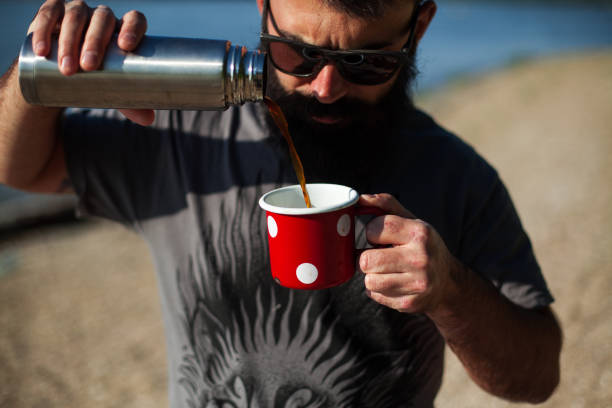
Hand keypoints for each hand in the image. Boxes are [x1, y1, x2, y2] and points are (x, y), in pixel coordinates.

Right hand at [27, 0, 153, 125]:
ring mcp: (77, 11)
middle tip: (89, 66)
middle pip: (102, 19)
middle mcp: (102, 16)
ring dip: (70, 42)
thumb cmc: (96, 77)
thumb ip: (130, 102)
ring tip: (68, 69)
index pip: (134, 19)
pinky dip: (44, 32)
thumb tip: (147, 120)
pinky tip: (43, 51)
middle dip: (95, 42)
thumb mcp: (112, 88)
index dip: (132, 28)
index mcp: (123, 29)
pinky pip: (48, 15)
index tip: (126, 46)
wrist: (61, 71)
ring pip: (75, 18)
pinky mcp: (52, 12)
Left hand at [358, 193, 462, 313]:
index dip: (371, 232)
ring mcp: (416, 283)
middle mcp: (421, 258)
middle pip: (367, 260)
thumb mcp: (412, 222)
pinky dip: (379, 290)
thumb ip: (386, 206)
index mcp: (420, 233)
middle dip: (367, 257)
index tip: (378, 236)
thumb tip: (360, 198)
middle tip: (378, 256)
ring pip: (369, 280)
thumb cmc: (423, 247)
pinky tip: (393, 283)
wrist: (448, 283)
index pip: (377, 227)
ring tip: (386, 270)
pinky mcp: (410, 303)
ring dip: (372, 275)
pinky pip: (376, 295)